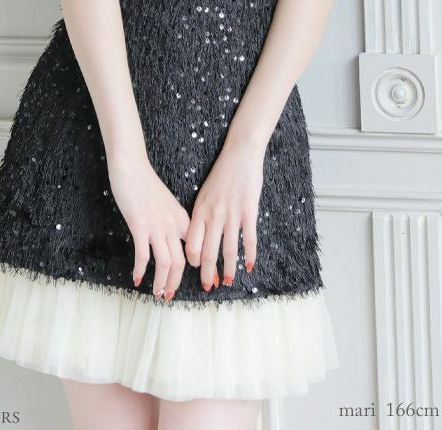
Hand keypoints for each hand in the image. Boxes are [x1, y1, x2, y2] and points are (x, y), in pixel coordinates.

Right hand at [107, 153, 190, 300]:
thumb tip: (171, 238)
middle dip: (176, 282)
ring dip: (162, 282)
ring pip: (165, 262)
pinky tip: (137, 279)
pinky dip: (141, 270)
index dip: (197, 267)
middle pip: (181, 261)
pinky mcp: (139, 225)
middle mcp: (172, 224)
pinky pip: (143, 255)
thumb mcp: (165, 202)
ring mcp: (157, 225)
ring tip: (157, 294)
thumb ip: (170, 219)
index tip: (198, 280)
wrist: (131, 166)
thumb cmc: (145, 182)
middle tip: (169, 296)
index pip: (194, 248)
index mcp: (181, 218)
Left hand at [184, 139, 264, 290]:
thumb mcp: (204, 194)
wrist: (239, 155)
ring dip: (227, 269)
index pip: (191, 242)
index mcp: (200, 210)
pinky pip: (248, 238)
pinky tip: (250, 266)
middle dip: (207, 272)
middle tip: (207, 287)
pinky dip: (250, 255)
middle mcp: (213, 214)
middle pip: (208, 251)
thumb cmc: (221, 175)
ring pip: (228, 249)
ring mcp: (232, 213)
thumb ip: (201, 216)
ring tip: (227, 282)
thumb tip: (197, 238)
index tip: (195, 270)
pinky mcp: (249, 211)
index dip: (192, 260)